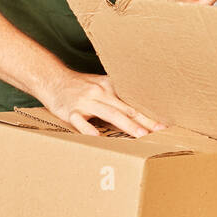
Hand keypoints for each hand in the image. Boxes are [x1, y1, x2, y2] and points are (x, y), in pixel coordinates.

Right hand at [37, 67, 163, 137]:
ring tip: (141, 135)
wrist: (52, 80)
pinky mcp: (71, 111)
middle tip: (160, 130)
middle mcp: (101, 93)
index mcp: (110, 86)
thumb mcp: (100, 85)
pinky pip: (81, 121)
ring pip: (110, 114)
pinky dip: (89, 128)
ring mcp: (85, 102)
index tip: (164, 122)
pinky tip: (98, 136)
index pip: (134, 102)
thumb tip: (139, 110)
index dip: (149, 112)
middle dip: (145, 120)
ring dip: (127, 124)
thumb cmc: (80, 86)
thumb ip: (117, 96)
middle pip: (127, 108)